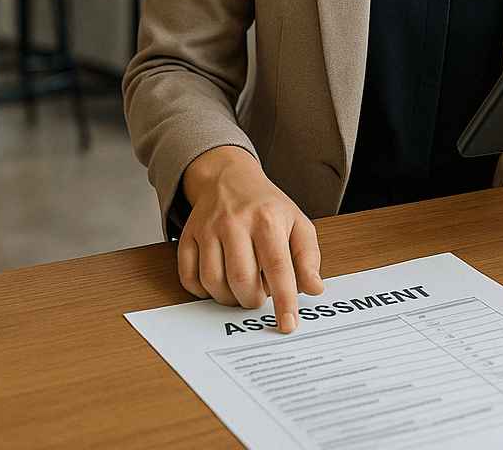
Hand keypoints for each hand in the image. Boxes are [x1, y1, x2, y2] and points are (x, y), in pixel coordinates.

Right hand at [177, 146, 323, 331]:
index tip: (287, 324)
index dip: (284, 299)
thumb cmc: (267, 206)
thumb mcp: (297, 223)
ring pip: (213, 281)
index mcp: (267, 219)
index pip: (278, 267)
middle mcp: (235, 222)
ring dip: (228, 298)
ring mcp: (208, 228)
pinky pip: (189, 277)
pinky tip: (218, 283)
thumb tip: (314, 288)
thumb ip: (308, 257)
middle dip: (253, 300)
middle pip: (241, 278)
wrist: (230, 179)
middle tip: (259, 297)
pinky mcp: (188, 236)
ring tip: (241, 290)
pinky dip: (202, 291)